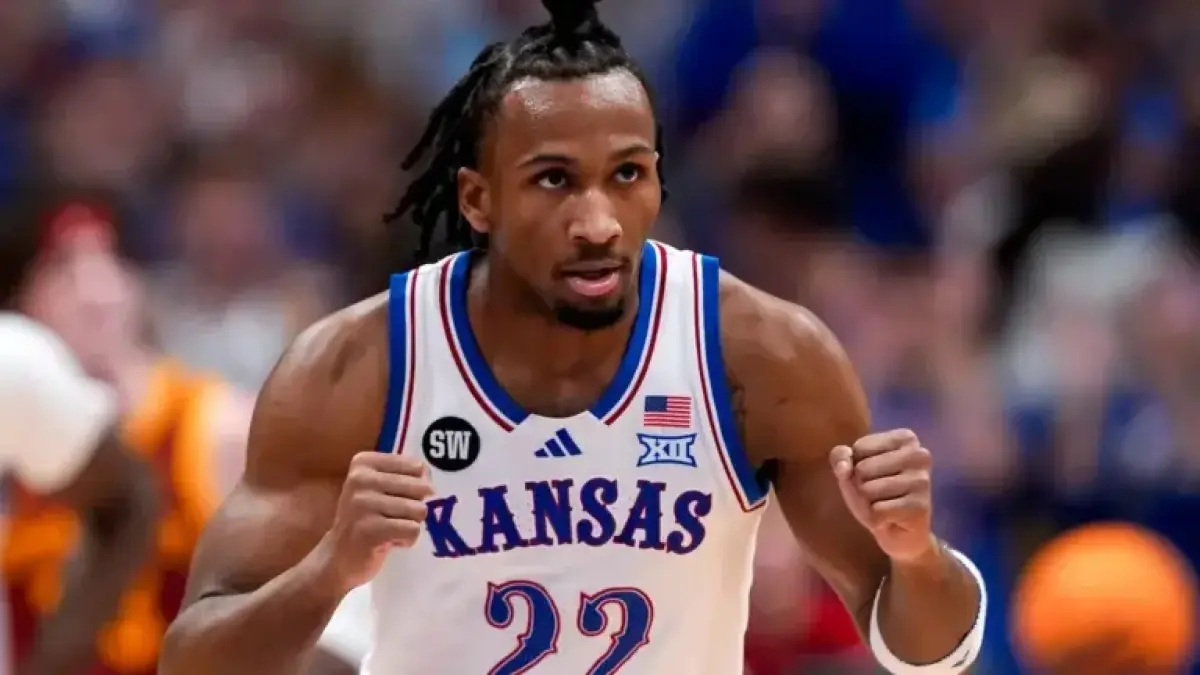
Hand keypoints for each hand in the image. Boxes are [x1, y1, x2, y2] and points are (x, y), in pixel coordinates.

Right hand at [317, 452, 433, 592]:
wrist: (338, 557)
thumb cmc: (365, 518)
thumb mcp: (379, 488)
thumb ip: (406, 478)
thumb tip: (430, 484)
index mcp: (364, 463)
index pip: (417, 467)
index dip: (419, 485)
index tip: (400, 497)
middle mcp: (360, 479)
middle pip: (420, 488)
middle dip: (415, 507)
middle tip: (394, 517)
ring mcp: (363, 504)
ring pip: (418, 510)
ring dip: (410, 524)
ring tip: (390, 529)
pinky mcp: (370, 530)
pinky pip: (412, 530)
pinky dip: (407, 540)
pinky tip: (389, 541)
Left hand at [830, 428, 934, 562]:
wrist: (900, 534)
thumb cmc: (875, 494)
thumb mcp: (852, 470)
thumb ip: (840, 457)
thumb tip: (844, 467)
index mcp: (905, 438)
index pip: (859, 448)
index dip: (856, 467)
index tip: (875, 476)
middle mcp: (920, 455)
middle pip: (863, 468)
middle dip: (862, 487)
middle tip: (879, 496)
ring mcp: (922, 481)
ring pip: (868, 490)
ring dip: (868, 504)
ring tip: (884, 507)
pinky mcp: (920, 506)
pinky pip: (877, 511)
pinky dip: (876, 519)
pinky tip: (890, 520)